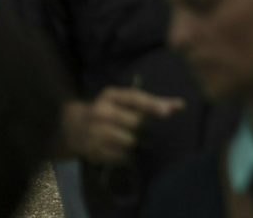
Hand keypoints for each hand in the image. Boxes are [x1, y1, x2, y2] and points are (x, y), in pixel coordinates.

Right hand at [65, 88, 184, 163]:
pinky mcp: (92, 150)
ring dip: (138, 144)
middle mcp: (100, 112)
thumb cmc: (109, 110)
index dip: (153, 105)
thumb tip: (181, 105)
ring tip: (140, 143)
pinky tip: (127, 151)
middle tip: (149, 133)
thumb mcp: (125, 101)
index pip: (135, 99)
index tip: (169, 112)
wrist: (71, 126)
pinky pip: (119, 156)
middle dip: (146, 129)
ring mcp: (93, 133)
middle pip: (135, 123)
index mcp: (110, 96)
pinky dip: (127, 156)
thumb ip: (152, 102)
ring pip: (129, 141)